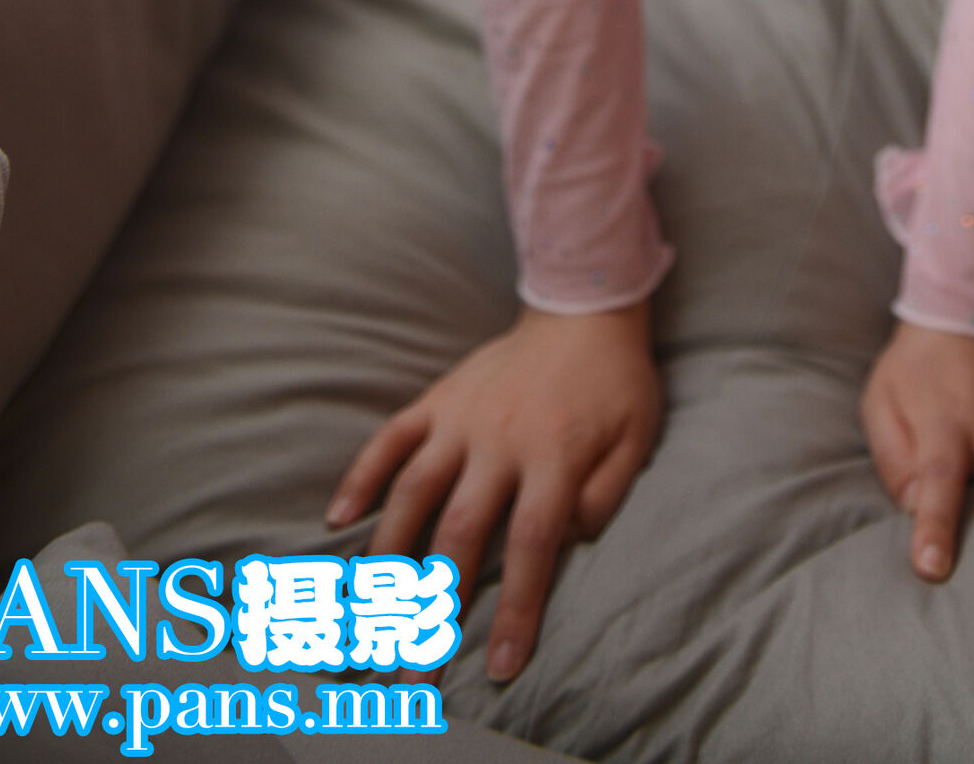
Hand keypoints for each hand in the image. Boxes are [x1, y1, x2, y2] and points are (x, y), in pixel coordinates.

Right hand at [326, 302, 660, 683]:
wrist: (583, 306)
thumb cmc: (615, 384)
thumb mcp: (636, 438)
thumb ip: (606, 495)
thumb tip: (570, 542)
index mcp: (554, 456)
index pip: (533, 545)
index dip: (516, 609)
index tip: (499, 666)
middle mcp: (500, 440)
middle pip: (461, 532)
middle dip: (435, 605)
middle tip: (412, 667)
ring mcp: (461, 417)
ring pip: (415, 491)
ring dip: (388, 554)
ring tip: (368, 609)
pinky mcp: (438, 398)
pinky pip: (391, 438)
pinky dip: (361, 475)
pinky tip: (337, 517)